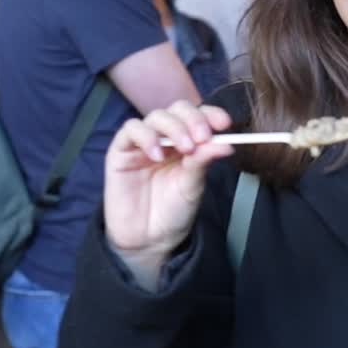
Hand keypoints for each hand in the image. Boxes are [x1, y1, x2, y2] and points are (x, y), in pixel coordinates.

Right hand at [104, 100, 233, 264]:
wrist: (148, 238)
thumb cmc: (173, 211)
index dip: (211, 114)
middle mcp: (166, 138)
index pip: (200, 115)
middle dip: (193, 119)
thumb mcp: (193, 186)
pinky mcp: (121, 151)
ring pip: (156, 116)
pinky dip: (146, 136)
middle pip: (178, 109)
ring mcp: (143, 143)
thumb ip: (203, 162)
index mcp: (189, 142)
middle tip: (202, 138)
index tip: (224, 124)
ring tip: (185, 149)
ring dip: (174, 128)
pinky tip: (157, 155)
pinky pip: (131, 130)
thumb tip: (226, 144)